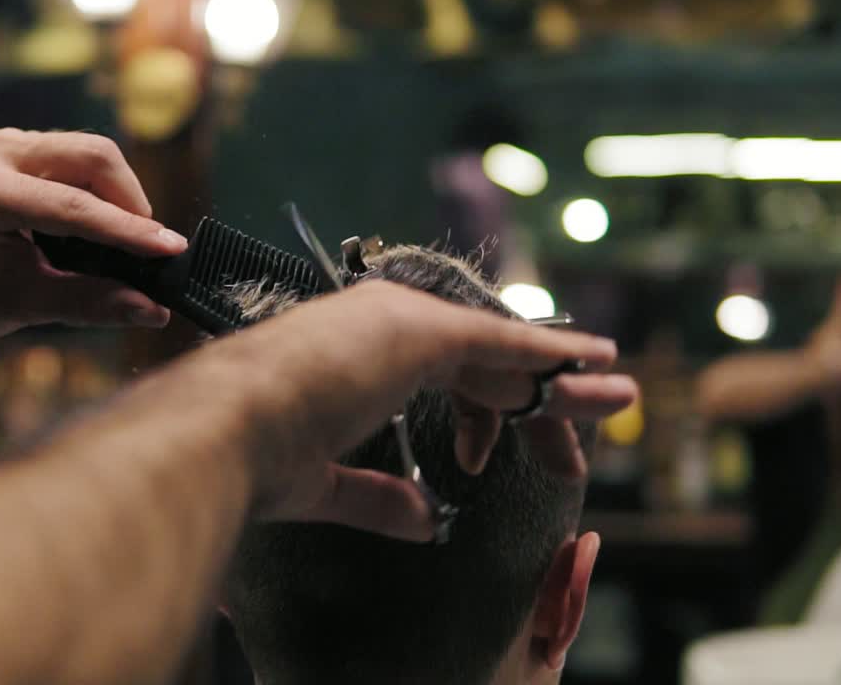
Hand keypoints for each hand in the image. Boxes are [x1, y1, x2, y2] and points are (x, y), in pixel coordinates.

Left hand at [0, 129, 188, 342]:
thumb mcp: (25, 305)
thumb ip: (91, 303)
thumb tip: (152, 310)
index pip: (73, 208)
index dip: (128, 230)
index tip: (171, 248)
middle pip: (92, 157)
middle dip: (130, 202)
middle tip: (147, 248)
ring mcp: (5, 142)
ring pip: (90, 153)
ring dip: (118, 195)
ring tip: (123, 241)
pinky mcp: (18, 145)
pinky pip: (77, 156)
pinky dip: (100, 190)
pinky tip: (100, 225)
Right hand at [226, 281, 638, 541]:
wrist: (222, 430)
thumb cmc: (249, 455)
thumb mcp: (322, 479)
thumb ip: (375, 495)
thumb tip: (424, 518)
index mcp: (353, 354)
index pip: (438, 378)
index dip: (478, 417)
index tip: (489, 458)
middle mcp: (378, 324)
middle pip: (480, 367)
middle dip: (537, 401)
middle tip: (584, 431)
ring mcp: (397, 322)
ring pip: (501, 356)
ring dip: (563, 379)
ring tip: (618, 396)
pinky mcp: (418, 331)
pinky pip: (502, 343)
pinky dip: (551, 352)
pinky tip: (595, 359)